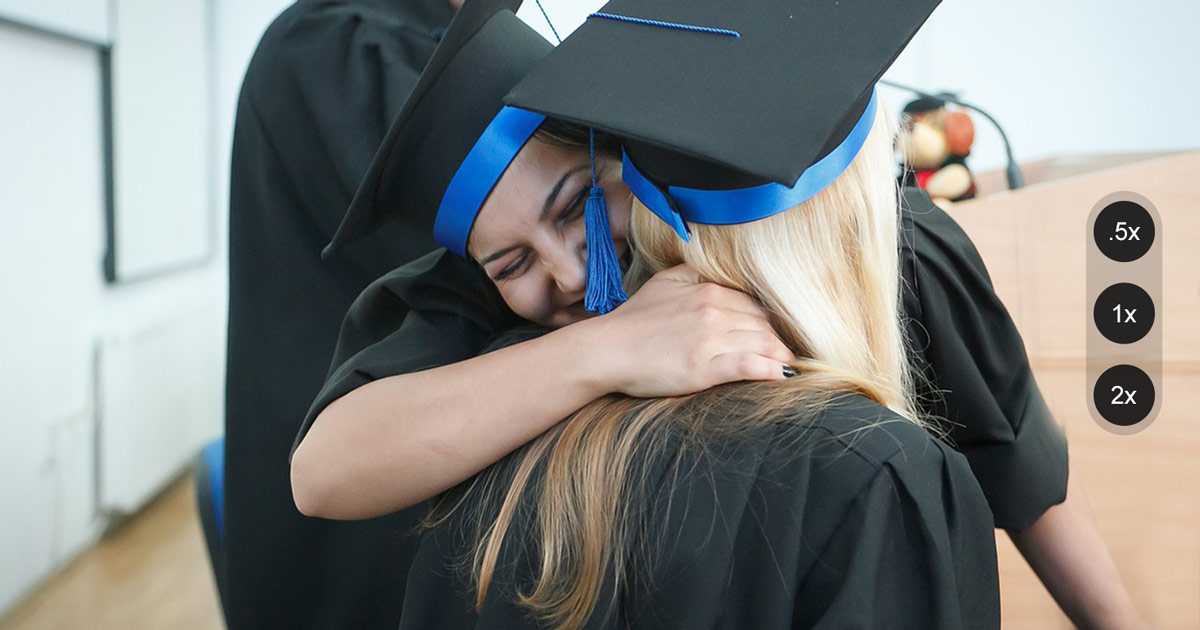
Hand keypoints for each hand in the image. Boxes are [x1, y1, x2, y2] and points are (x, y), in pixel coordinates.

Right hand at [576, 264, 794, 397]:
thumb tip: (719, 273)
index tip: (773, 334)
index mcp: (708, 291)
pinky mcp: (705, 367)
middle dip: (777, 339)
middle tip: (785, 353)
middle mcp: (714, 310)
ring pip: (763, 343)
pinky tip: (783, 375)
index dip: (767, 321)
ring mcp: (711, 339)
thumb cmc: (633, 320)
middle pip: (763, 324)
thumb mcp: (666, 282)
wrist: (607, 349)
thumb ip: (695, 273)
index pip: (753, 304)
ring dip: (780, 355)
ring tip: (788, 365)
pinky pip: (749, 366)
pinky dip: (771, 370)